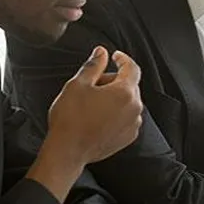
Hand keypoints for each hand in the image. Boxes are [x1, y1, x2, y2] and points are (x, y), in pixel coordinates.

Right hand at [26, 46, 142, 201]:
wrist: (68, 151)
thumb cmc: (71, 119)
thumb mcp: (78, 84)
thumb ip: (93, 65)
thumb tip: (101, 52)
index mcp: (125, 93)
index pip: (132, 68)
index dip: (123, 59)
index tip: (115, 56)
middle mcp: (134, 108)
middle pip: (129, 85)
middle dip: (113, 80)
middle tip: (92, 84)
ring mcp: (133, 124)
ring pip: (128, 101)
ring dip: (115, 97)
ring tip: (92, 103)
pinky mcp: (128, 137)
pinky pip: (126, 117)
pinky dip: (116, 112)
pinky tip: (98, 116)